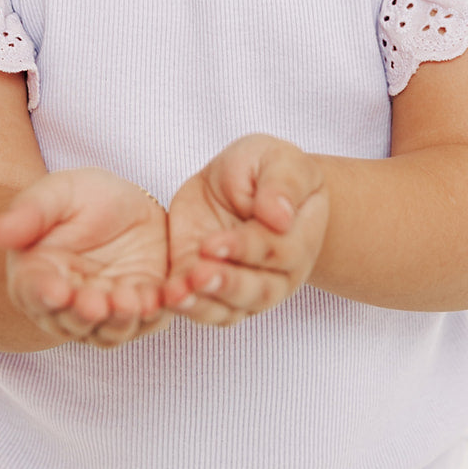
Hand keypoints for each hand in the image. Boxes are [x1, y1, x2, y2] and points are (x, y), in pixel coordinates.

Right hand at [0, 168, 170, 348]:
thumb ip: (30, 211)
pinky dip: (153, 316)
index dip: (43, 294)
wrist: (123, 208)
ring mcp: (105, 312)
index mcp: (37, 277)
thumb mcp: (56, 194)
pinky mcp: (141, 309)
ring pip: (108, 330)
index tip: (55, 290)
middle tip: (95, 303)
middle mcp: (67, 305)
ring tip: (128, 301)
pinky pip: (147, 321)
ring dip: (118, 321)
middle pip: (71, 320)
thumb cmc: (79, 200)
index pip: (34, 292)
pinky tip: (158, 300)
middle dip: (84, 314)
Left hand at [162, 134, 328, 326]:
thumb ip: (283, 184)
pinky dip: (186, 306)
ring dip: (203, 304)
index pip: (276, 251)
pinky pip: (203, 308)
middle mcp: (278, 273)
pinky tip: (168, 298)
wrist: (241, 181)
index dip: (244, 249)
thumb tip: (281, 217)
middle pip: (258, 290)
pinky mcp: (211, 288)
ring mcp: (246, 287)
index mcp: (299, 239)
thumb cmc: (267, 168)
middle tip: (198, 276)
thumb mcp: (278, 160)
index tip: (213, 243)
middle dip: (225, 284)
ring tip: (179, 295)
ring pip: (230, 308)